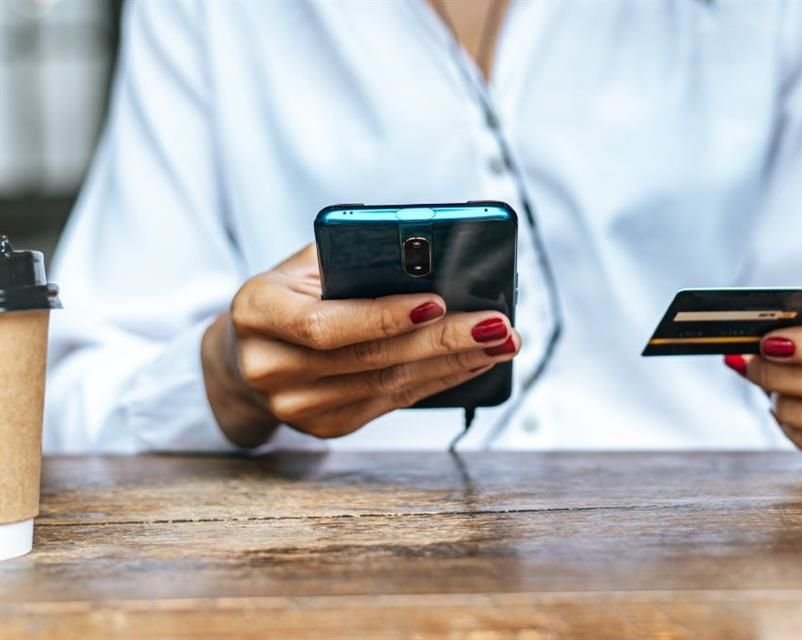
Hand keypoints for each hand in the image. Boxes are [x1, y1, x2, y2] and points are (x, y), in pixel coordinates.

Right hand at [201, 244, 519, 447]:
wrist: (246, 353)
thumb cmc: (290, 293)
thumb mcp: (303, 265)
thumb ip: (353, 258)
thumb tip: (433, 257)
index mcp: (256, 311)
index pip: (323, 323)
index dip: (382, 316)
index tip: (437, 302)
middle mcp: (269, 366)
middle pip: (369, 358)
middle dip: (442, 341)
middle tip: (496, 325)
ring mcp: (295, 406)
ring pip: (388, 385)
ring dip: (453, 364)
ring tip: (500, 342)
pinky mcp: (324, 427)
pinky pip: (391, 403)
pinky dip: (438, 382)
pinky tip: (473, 363)